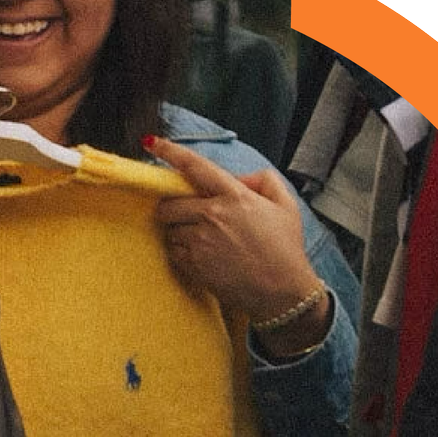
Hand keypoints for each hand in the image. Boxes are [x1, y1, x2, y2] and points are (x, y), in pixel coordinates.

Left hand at [148, 136, 327, 341]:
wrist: (282, 293)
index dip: (171, 152)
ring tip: (206, 241)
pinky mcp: (193, 264)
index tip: (152, 143)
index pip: (196, 167)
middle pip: (169, 203)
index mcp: (235, 197)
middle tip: (188, 215)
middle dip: (172, 207)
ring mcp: (200, 241)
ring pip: (169, 228)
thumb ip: (264, 181)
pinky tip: (204, 257)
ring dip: (179, 231)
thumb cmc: (285, 249)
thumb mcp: (285, 206)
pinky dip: (182, 252)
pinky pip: (173, 251)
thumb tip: (238, 176)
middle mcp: (213, 215)